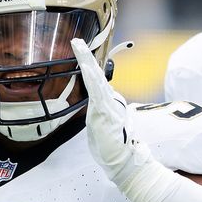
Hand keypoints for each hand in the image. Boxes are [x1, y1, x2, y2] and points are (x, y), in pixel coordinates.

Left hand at [70, 37, 142, 186]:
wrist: (125, 161)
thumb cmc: (113, 148)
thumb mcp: (102, 127)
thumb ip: (99, 115)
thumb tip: (95, 109)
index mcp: (108, 102)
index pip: (95, 80)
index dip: (88, 65)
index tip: (80, 51)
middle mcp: (110, 100)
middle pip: (95, 73)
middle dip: (85, 56)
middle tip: (75, 40)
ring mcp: (108, 104)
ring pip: (95, 77)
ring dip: (85, 60)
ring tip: (77, 45)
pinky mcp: (106, 111)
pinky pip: (96, 90)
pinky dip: (90, 76)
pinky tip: (84, 64)